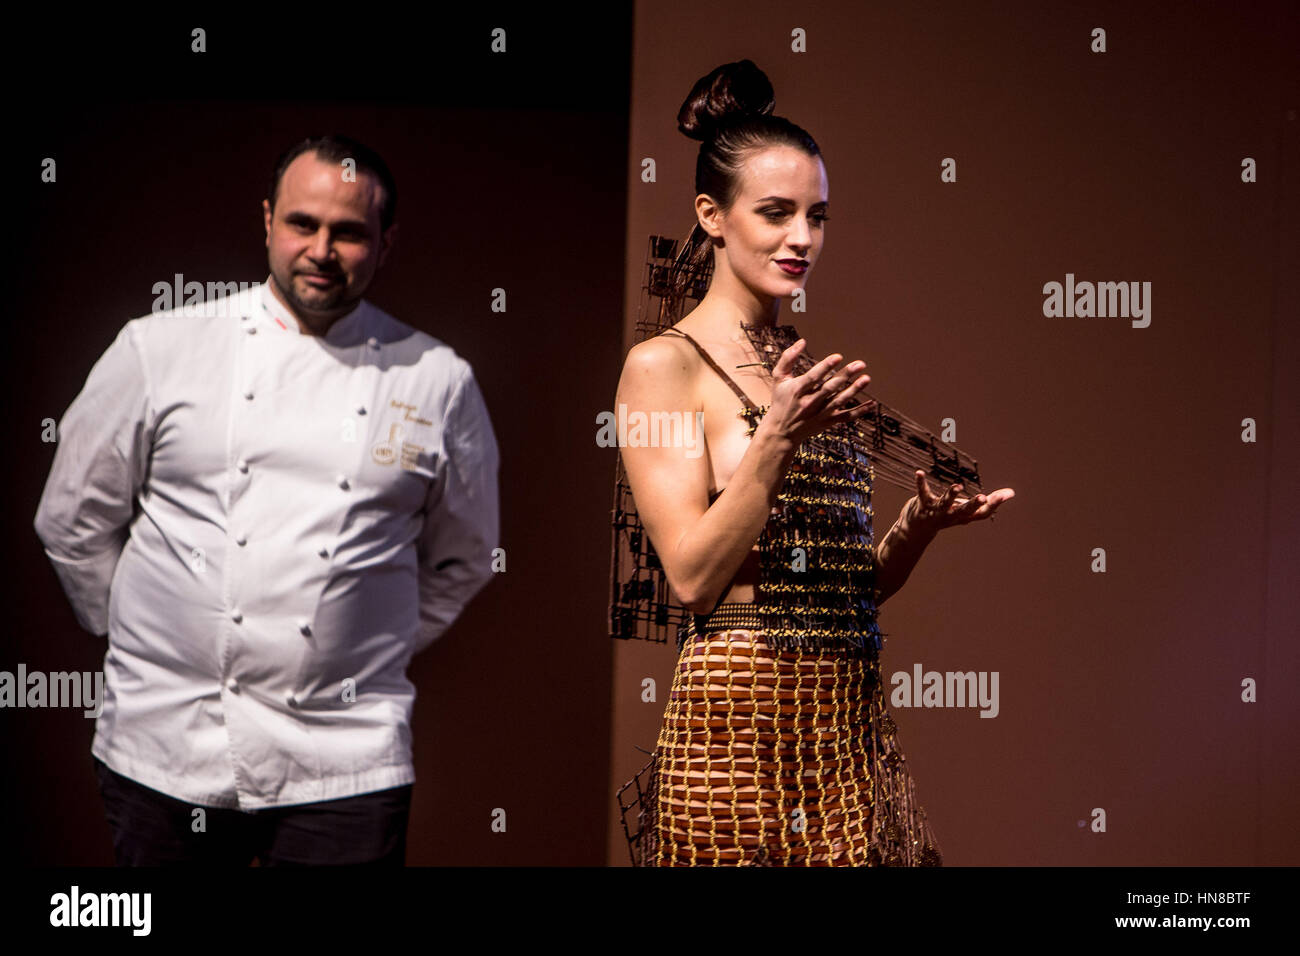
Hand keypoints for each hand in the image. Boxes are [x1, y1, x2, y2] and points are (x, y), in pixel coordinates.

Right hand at [757, 339, 875, 446]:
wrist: (781, 432)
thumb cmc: (781, 400)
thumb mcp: (779, 378)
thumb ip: (788, 358)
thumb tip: (802, 341)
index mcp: (797, 390)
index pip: (813, 377)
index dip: (825, 366)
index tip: (838, 356)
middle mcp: (809, 403)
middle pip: (830, 388)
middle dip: (845, 375)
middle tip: (860, 364)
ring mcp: (820, 414)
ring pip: (840, 401)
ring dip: (854, 390)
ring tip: (867, 378)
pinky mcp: (827, 422)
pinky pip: (846, 417)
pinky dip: (860, 411)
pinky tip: (872, 404)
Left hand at [906, 469, 1014, 534]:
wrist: (919, 528)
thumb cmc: (949, 514)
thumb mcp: (969, 509)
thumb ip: (990, 501)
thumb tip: (1012, 493)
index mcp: (965, 517)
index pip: (982, 513)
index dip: (994, 505)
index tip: (1005, 494)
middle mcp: (952, 515)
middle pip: (964, 511)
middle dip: (973, 505)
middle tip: (983, 498)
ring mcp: (937, 511)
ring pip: (945, 503)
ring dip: (951, 495)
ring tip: (958, 486)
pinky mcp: (923, 504)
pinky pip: (922, 492)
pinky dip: (921, 483)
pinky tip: (919, 472)